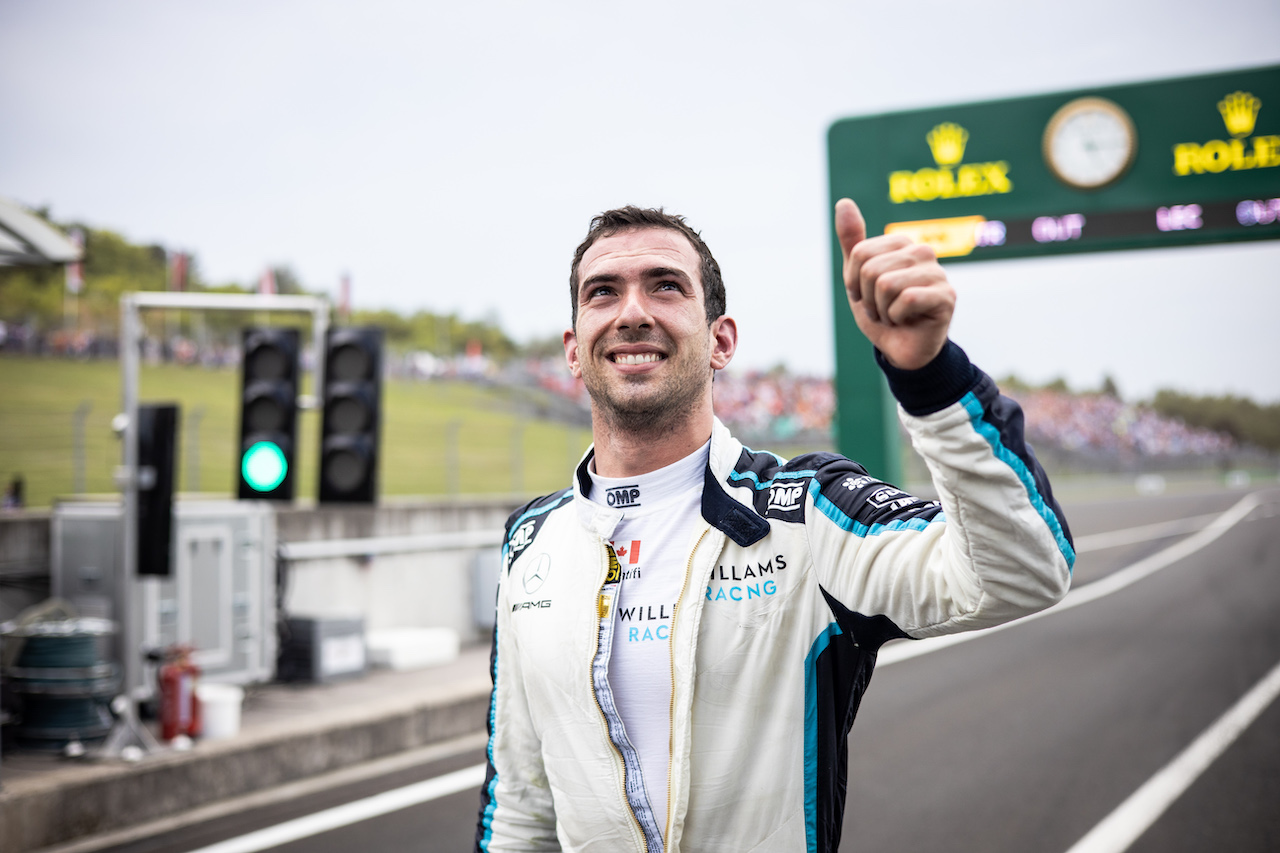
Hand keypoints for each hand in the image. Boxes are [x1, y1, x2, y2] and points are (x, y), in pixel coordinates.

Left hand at [835, 198, 954, 369]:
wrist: (903, 350)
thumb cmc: (883, 312)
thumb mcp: (858, 278)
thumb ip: (852, 242)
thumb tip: (843, 202)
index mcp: (901, 244)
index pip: (859, 254)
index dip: (854, 282)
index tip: (868, 295)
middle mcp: (922, 252)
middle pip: (870, 269)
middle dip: (868, 299)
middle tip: (883, 309)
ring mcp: (937, 273)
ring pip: (886, 285)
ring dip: (882, 311)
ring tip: (895, 315)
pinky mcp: (946, 296)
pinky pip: (906, 299)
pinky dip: (897, 318)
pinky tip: (908, 321)